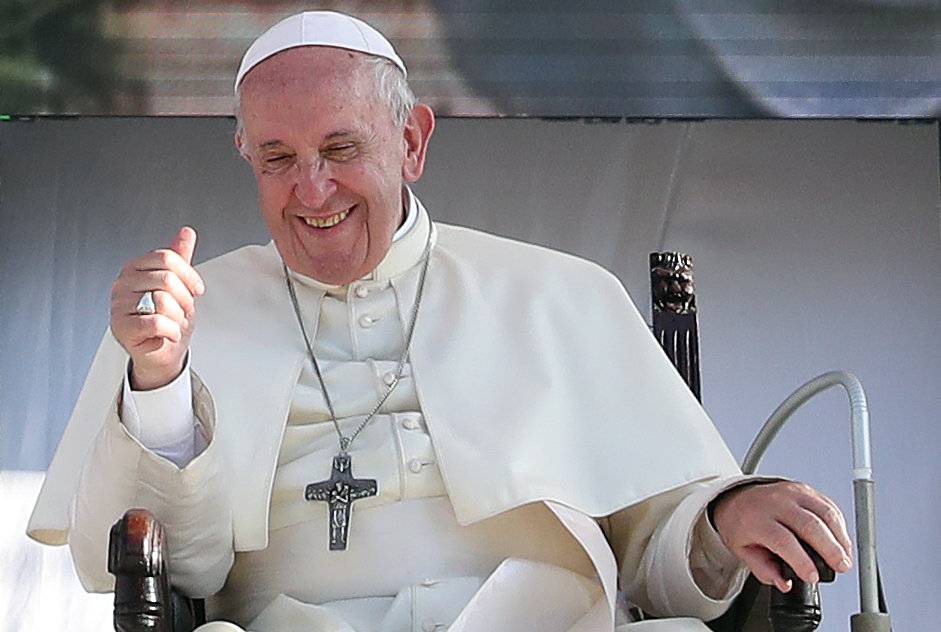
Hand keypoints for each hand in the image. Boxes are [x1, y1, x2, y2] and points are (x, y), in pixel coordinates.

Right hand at [110, 227, 204, 389]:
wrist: (161, 352)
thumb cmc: (167, 318)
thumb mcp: (178, 284)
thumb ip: (179, 257)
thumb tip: (186, 232)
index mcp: (135, 268)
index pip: (167, 258)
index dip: (189, 275)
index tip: (196, 290)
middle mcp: (123, 284)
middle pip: (166, 278)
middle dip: (185, 299)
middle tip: (183, 311)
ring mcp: (119, 305)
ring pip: (162, 300)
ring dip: (178, 317)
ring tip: (173, 323)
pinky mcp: (121, 327)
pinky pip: (156, 322)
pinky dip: (171, 331)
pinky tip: (169, 334)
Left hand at [712, 481, 852, 591]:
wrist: (736, 498)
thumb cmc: (740, 524)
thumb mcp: (742, 550)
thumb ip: (764, 569)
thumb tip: (785, 584)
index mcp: (756, 519)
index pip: (782, 540)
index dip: (801, 561)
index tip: (812, 577)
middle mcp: (775, 502)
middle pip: (810, 524)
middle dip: (830, 549)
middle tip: (841, 567)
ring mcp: (791, 492)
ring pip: (824, 512)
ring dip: (839, 537)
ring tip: (844, 557)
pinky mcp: (803, 489)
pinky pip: (827, 504)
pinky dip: (838, 524)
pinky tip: (840, 540)